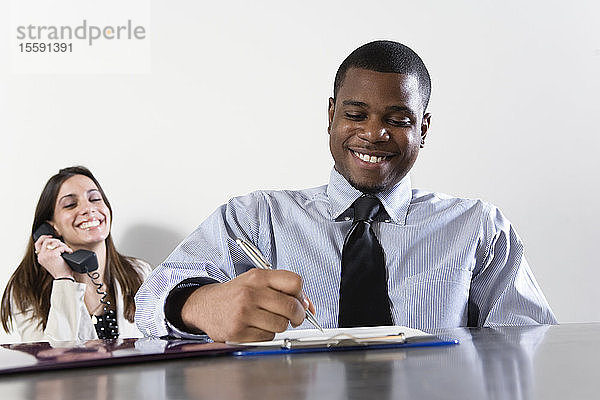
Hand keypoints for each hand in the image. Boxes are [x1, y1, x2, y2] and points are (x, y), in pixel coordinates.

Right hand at [34, 235, 73, 278]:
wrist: (63, 277)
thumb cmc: (60, 270)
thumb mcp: (51, 261)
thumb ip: (50, 253)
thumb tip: (55, 243)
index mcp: (40, 257)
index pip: (37, 243)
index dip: (44, 237)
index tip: (50, 236)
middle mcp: (41, 256)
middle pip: (47, 240)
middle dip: (56, 241)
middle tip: (63, 245)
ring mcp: (46, 255)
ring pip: (55, 243)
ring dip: (63, 245)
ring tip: (66, 250)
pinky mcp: (53, 255)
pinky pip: (61, 247)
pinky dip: (67, 249)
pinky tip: (69, 252)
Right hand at [181, 269, 315, 342]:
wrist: (205, 305)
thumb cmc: (236, 294)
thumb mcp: (257, 282)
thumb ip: (283, 289)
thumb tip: (309, 307)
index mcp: (258, 276)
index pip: (295, 282)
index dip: (301, 294)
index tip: (298, 301)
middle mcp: (251, 292)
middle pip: (291, 306)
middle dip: (298, 315)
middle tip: (293, 317)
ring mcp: (244, 312)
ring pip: (281, 325)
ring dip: (279, 325)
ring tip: (267, 320)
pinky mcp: (239, 331)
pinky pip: (267, 337)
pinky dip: (266, 334)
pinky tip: (255, 327)